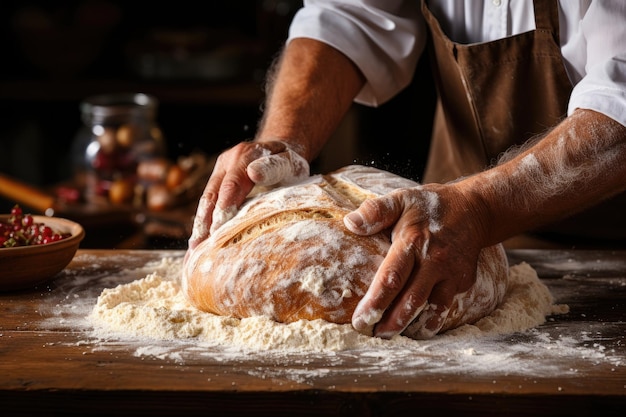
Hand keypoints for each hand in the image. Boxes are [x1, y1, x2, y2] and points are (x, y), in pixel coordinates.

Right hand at [188, 140, 308, 249]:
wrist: (281, 150)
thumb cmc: (289, 163)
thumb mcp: (288, 163)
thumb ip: (273, 168)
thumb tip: (254, 173)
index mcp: (244, 156)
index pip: (231, 186)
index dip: (223, 210)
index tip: (218, 232)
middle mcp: (227, 162)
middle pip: (212, 194)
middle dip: (205, 222)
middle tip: (200, 248)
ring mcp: (220, 171)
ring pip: (206, 200)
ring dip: (200, 225)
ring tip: (194, 250)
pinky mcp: (217, 181)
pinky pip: (209, 202)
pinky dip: (203, 222)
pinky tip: (199, 243)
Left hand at [344, 183, 485, 338]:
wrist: (475, 209)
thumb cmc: (430, 206)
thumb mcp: (401, 199)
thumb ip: (375, 211)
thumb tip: (350, 223)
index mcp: (414, 242)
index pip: (391, 278)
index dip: (375, 303)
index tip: (360, 321)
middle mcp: (434, 261)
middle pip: (410, 300)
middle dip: (390, 322)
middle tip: (372, 335)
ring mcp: (451, 273)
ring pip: (430, 308)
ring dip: (411, 326)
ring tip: (391, 336)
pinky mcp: (463, 281)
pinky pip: (445, 306)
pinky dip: (432, 321)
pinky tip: (418, 331)